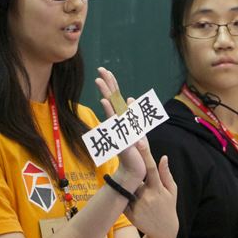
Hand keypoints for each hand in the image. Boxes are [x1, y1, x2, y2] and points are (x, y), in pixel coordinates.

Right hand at [95, 66, 145, 184]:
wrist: (135, 168)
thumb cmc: (137, 149)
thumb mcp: (138, 128)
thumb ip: (134, 113)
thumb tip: (131, 98)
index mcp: (124, 117)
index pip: (117, 96)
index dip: (112, 83)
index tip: (105, 70)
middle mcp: (119, 120)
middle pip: (112, 98)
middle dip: (107, 83)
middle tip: (100, 69)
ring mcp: (118, 128)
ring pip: (112, 107)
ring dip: (106, 93)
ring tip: (99, 80)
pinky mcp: (120, 135)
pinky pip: (114, 121)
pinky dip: (109, 110)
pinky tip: (104, 101)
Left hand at [124, 137, 178, 237]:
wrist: (163, 231)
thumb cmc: (167, 206)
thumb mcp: (172, 191)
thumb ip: (166, 174)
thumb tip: (163, 157)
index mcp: (158, 188)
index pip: (151, 168)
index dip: (145, 154)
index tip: (139, 141)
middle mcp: (147, 195)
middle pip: (136, 177)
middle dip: (132, 170)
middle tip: (130, 163)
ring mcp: (138, 205)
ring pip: (129, 188)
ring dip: (130, 186)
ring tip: (138, 194)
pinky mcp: (130, 213)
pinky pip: (123, 199)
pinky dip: (126, 197)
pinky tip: (133, 203)